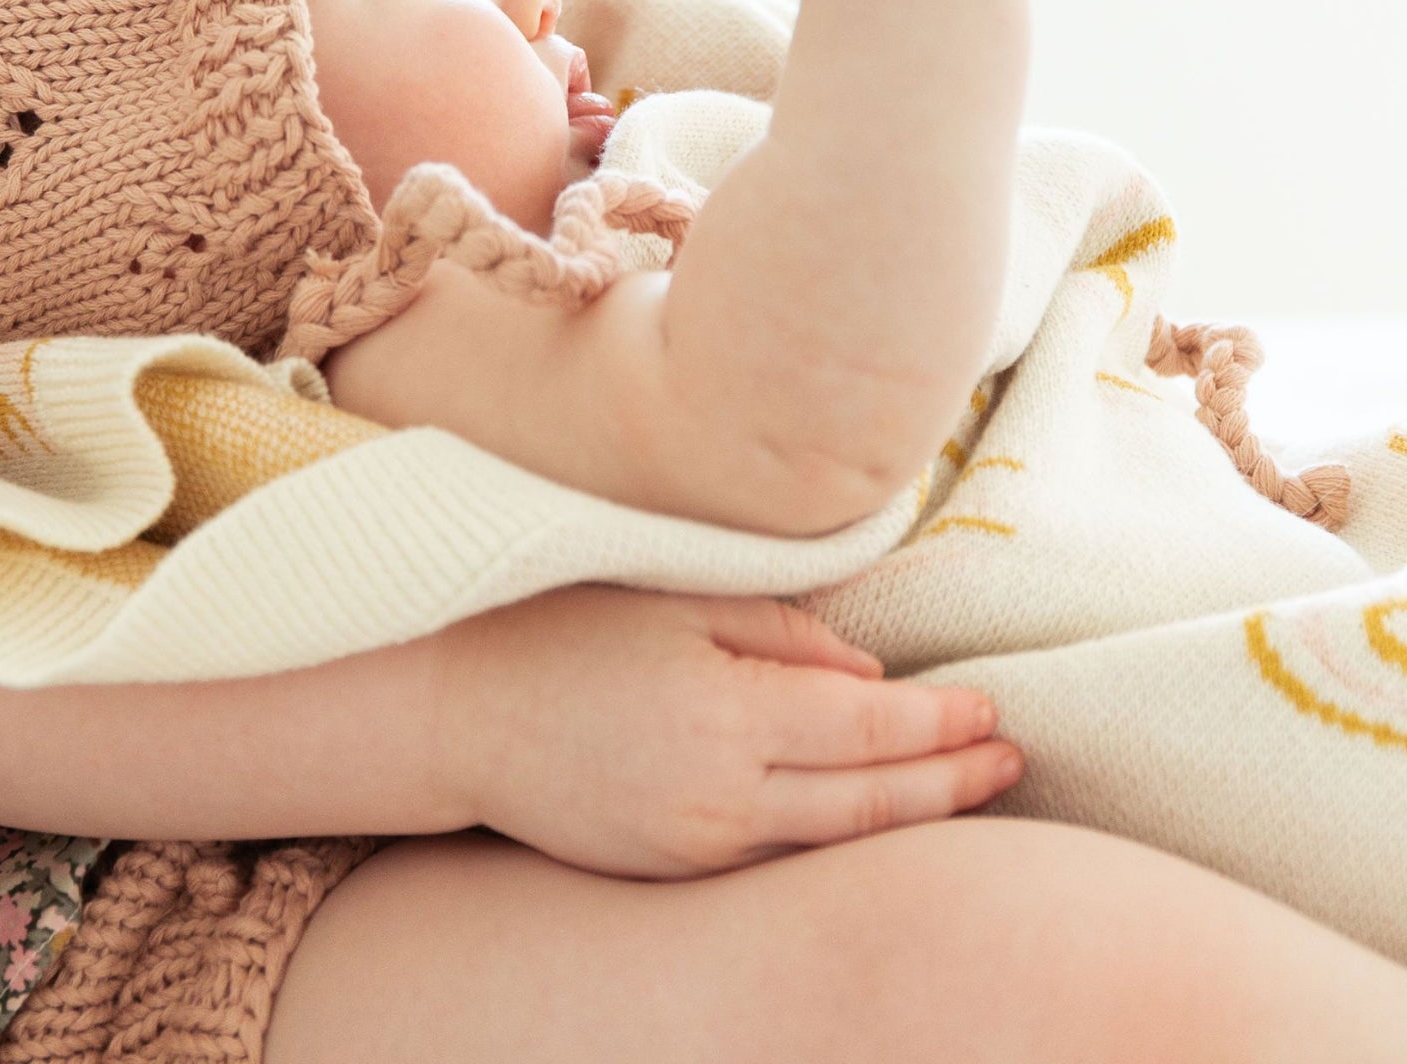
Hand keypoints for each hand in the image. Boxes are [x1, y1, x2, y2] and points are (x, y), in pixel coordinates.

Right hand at [430, 585, 1020, 879]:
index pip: (867, 726)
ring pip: (833, 845)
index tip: (991, 708)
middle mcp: (720, 794)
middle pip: (870, 802)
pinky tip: (876, 819)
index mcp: (724, 712)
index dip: (939, 723)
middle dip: (951, 782)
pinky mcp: (674, 871)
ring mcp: (696, 846)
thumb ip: (779, 632)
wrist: (459, 709)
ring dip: (911, 820)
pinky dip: (841, 844)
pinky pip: (777, 861)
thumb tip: (867, 675)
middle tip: (1012, 758)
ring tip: (971, 792)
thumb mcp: (673, 600)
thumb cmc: (564, 630)